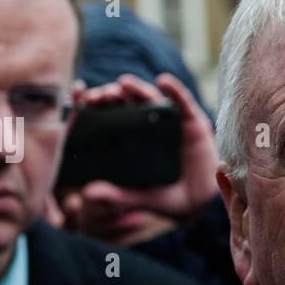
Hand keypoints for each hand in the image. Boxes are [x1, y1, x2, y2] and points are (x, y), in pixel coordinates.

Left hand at [77, 71, 217, 215]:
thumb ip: (119, 195)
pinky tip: (163, 81)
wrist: (200, 202)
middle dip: (113, 95)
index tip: (84, 100)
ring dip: (137, 88)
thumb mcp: (142, 198)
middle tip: (102, 95)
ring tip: (124, 83)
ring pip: (151, 99)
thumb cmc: (168, 198)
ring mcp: (170, 122)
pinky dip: (174, 90)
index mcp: (132, 140)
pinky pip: (183, 101)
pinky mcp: (192, 121)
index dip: (98, 106)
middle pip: (128, 103)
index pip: (111, 116)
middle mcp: (149, 127)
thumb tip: (90, 193)